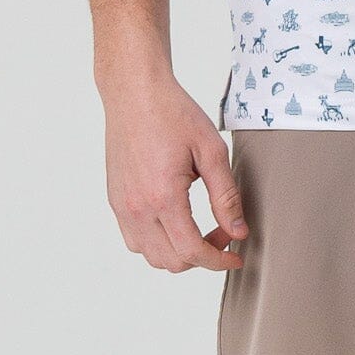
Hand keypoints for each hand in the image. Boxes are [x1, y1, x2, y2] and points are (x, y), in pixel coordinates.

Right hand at [99, 65, 248, 271]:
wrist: (135, 93)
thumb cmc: (174, 114)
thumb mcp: (211, 150)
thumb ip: (226, 196)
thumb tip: (239, 232)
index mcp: (163, 197)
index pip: (191, 252)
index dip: (218, 261)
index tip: (237, 256)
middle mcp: (137, 208)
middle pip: (171, 261)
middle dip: (202, 256)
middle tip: (224, 232)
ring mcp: (122, 206)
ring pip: (151, 256)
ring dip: (178, 253)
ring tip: (201, 228)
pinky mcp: (116, 200)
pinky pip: (135, 239)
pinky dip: (158, 242)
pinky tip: (176, 220)